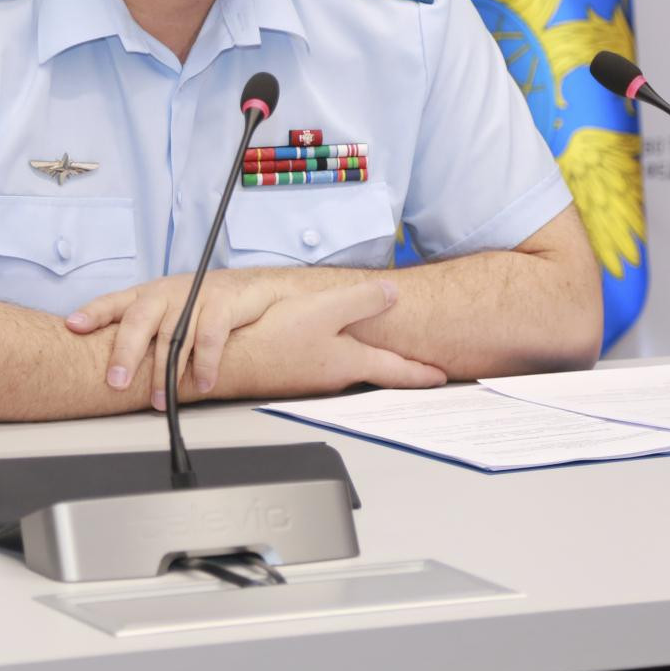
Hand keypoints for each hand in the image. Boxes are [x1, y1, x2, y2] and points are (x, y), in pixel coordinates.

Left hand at [66, 270, 280, 408]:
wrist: (249, 288)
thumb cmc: (198, 305)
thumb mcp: (164, 313)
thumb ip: (139, 332)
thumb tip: (108, 368)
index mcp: (145, 295)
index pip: (113, 302)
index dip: (92, 314)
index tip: (73, 326)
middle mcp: (165, 293)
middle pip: (139, 320)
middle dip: (126, 352)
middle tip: (117, 382)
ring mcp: (193, 295)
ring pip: (173, 335)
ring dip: (166, 373)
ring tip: (160, 401)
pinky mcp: (222, 302)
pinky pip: (210, 336)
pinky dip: (205, 363)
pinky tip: (203, 384)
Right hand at [214, 278, 447, 400]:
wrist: (228, 365)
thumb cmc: (271, 340)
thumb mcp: (324, 311)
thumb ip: (360, 301)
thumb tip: (392, 292)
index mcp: (349, 362)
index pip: (396, 371)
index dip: (421, 373)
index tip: (441, 378)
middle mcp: (335, 375)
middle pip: (376, 371)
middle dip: (400, 370)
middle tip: (422, 370)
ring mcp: (313, 377)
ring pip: (351, 368)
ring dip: (370, 363)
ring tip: (384, 358)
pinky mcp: (292, 373)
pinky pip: (327, 364)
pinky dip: (341, 358)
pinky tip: (331, 347)